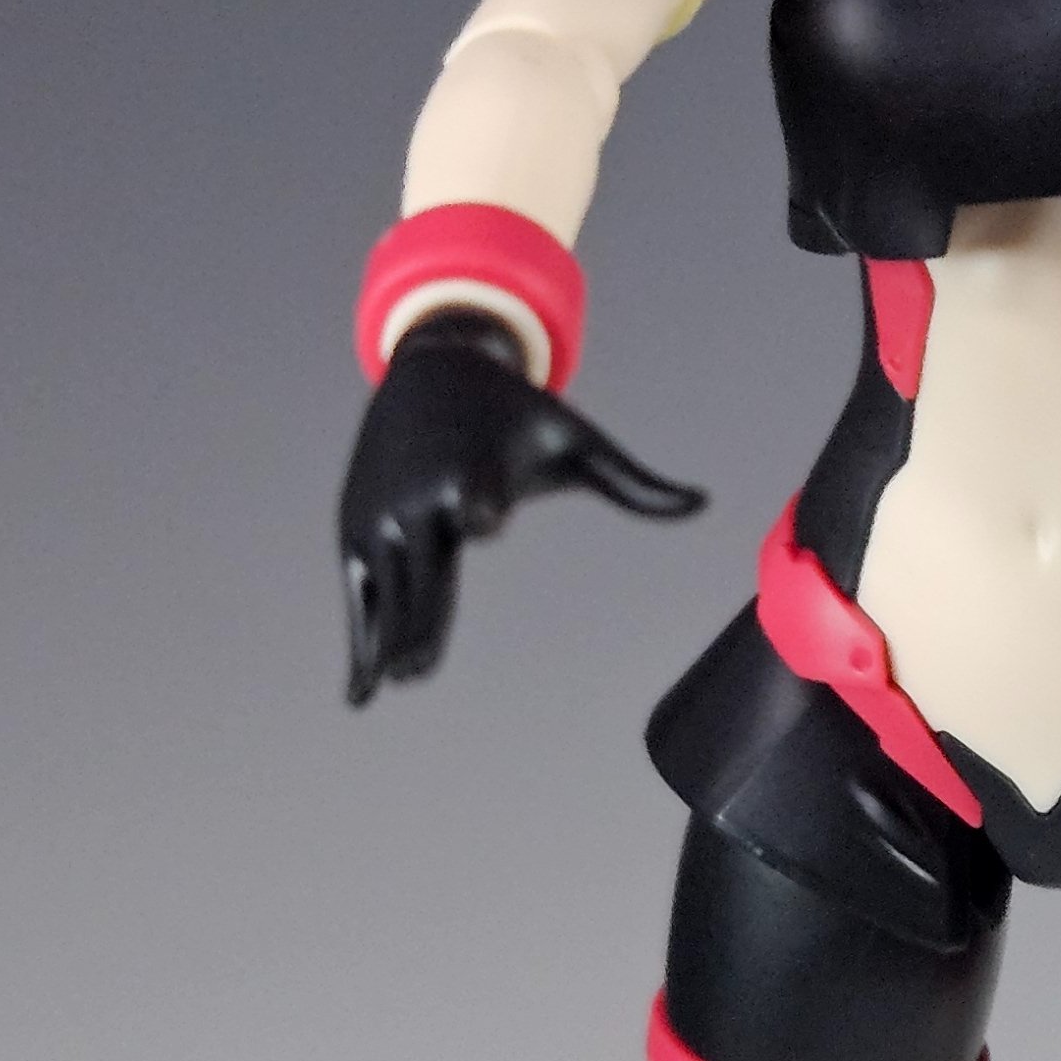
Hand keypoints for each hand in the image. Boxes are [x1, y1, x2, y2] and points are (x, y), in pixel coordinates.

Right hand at [339, 309, 704, 704]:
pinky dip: (360, 641)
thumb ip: (635, 484)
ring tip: (403, 680)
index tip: (481, 520)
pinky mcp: (355, 526)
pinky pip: (360, 594)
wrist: (432, 368)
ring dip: (391, 639)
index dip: (481, 510)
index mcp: (475, 469)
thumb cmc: (516, 414)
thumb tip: (705, 503)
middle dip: (423, 618)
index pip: (478, 501)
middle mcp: (421, 493)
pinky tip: (360, 692)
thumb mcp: (577, 439)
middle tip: (423, 671)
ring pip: (391, 590)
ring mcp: (382, 514)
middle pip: (426, 566)